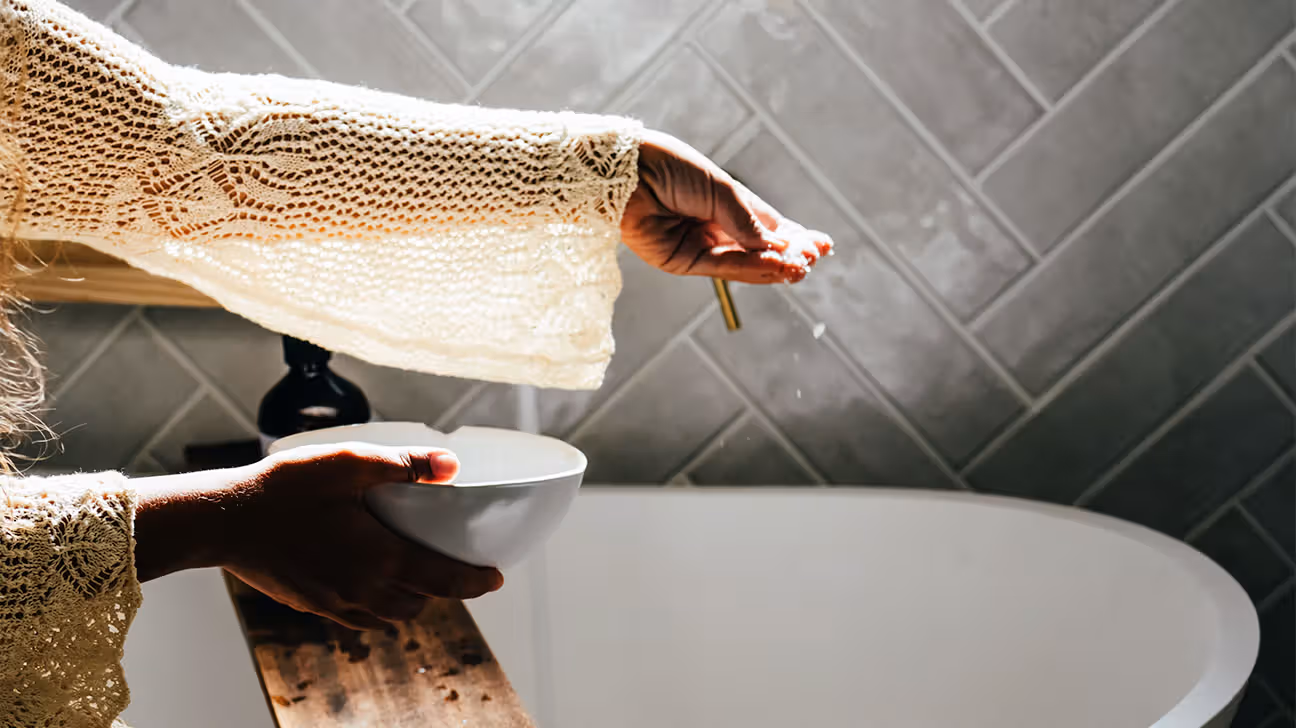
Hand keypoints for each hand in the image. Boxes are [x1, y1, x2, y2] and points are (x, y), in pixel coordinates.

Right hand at [134, 444, 502, 630]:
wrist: (223, 520)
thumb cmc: (284, 488)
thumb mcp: (348, 463)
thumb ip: (403, 466)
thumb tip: (452, 466)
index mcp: (380, 558)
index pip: (445, 581)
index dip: (476, 582)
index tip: (495, 578)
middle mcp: (362, 589)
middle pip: (419, 604)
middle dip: (442, 592)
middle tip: (453, 571)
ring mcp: (334, 602)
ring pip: (387, 616)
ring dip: (408, 601)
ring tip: (414, 576)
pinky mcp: (310, 603)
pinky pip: (356, 616)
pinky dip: (373, 605)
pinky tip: (367, 579)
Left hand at [621, 129, 832, 283]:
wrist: (627, 172)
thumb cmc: (672, 168)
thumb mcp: (720, 190)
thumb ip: (746, 221)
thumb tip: (776, 248)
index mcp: (725, 203)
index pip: (767, 226)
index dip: (794, 237)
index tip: (822, 246)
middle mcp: (714, 226)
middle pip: (758, 248)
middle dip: (787, 254)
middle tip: (813, 260)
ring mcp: (698, 246)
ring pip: (743, 262)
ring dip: (773, 265)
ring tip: (800, 267)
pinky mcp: (681, 261)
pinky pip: (721, 267)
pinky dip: (749, 268)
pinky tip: (774, 265)